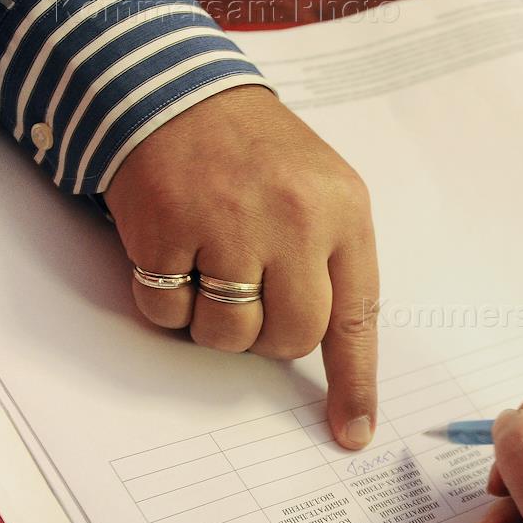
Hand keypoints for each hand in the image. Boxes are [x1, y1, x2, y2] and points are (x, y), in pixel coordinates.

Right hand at [104, 86, 378, 449]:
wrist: (175, 91)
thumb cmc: (256, 151)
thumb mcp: (321, 191)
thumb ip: (332, 262)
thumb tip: (329, 349)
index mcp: (343, 213)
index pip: (357, 318)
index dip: (354, 383)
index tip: (354, 432)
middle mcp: (293, 221)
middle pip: (290, 338)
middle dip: (269, 336)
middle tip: (253, 295)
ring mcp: (228, 226)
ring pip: (228, 336)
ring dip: (216, 321)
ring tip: (211, 266)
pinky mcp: (166, 232)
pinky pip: (169, 314)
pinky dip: (167, 300)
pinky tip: (174, 253)